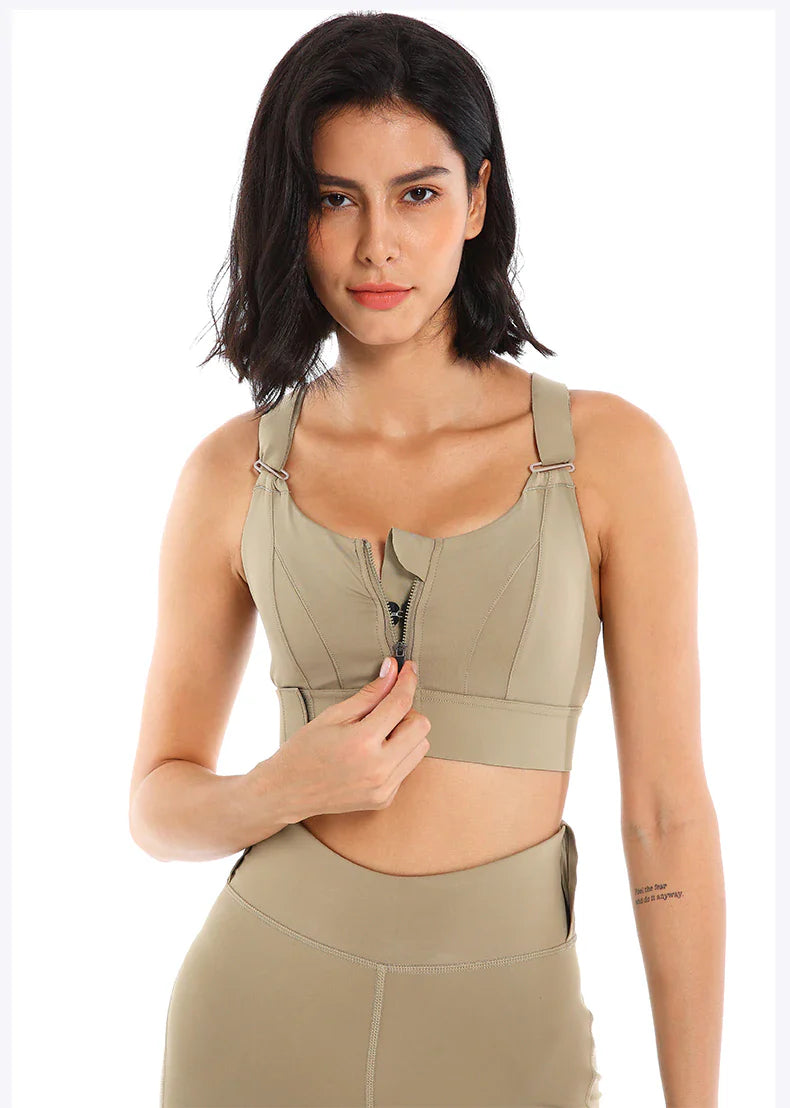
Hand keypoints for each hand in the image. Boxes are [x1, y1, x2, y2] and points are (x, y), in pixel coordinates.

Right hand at [271, 658, 430, 817]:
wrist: (287, 792)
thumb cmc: (304, 750)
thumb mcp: (333, 715)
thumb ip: (369, 694)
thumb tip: (393, 671)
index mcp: (362, 742)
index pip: (400, 703)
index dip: (407, 681)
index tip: (409, 668)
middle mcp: (379, 768)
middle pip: (421, 726)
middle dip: (407, 711)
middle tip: (384, 709)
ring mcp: (384, 788)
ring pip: (420, 748)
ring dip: (407, 734)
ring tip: (378, 733)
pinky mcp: (385, 799)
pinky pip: (407, 767)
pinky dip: (398, 754)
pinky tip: (374, 753)